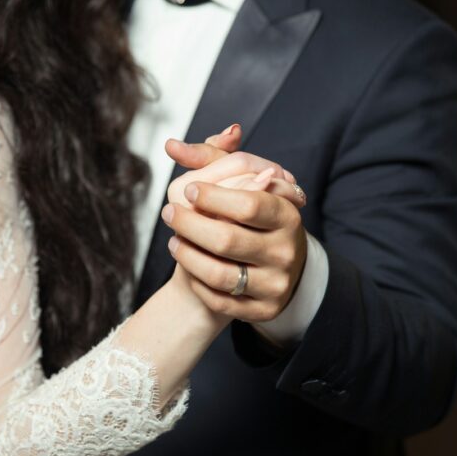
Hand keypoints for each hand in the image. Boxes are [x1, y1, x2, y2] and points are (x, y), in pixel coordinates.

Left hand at [163, 169, 307, 324]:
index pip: (250, 204)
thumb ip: (212, 159)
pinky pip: (219, 300)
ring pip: (218, 274)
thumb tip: (172, 145)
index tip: (189, 188)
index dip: (213, 196)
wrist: (267, 267)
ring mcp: (276, 284)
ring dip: (186, 254)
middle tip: (169, 212)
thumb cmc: (249, 217)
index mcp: (287, 215)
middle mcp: (286, 251)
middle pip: (227, 239)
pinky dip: (196, 281)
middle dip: (189, 224)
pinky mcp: (262, 310)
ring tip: (173, 240)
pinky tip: (188, 263)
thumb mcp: (240, 182)